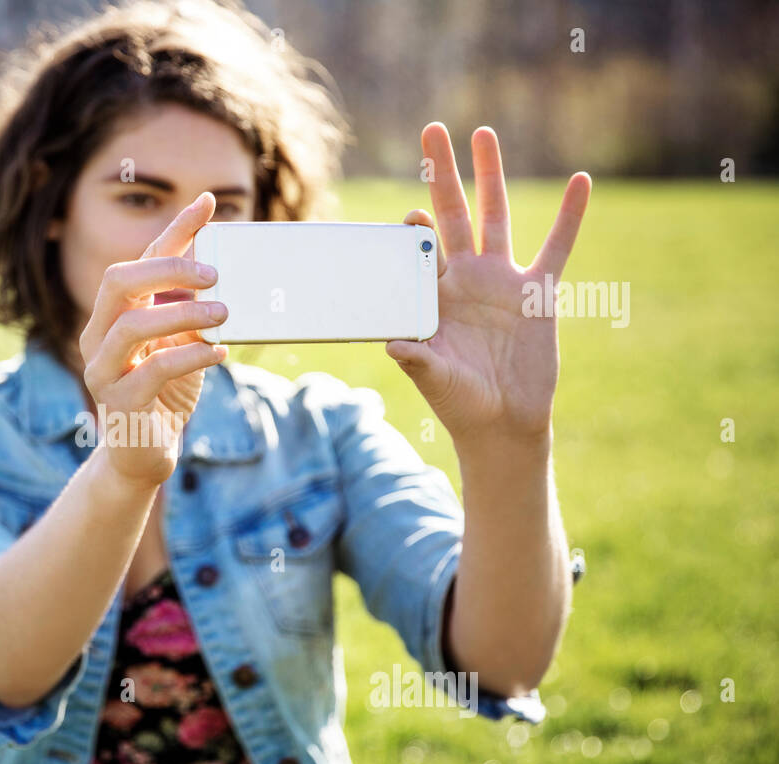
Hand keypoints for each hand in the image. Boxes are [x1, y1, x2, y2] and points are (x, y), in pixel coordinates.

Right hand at [79, 191, 228, 488]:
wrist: (143, 456)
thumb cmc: (164, 393)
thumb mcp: (180, 343)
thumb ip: (190, 310)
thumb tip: (222, 271)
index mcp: (114, 314)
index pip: (140, 259)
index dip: (174, 230)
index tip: (207, 203)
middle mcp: (99, 335)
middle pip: (119, 282)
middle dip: (167, 269)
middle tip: (214, 275)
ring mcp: (103, 370)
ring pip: (132, 325)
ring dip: (183, 315)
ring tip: (223, 316)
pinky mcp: (120, 403)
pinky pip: (152, 371)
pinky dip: (190, 357)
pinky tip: (219, 354)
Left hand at [386, 123, 590, 450]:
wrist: (503, 424)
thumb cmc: (460, 402)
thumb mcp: (435, 379)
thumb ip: (417, 359)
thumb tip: (393, 344)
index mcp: (433, 296)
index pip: (418, 249)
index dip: (413, 230)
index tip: (410, 216)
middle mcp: (464, 279)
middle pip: (451, 214)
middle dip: (442, 173)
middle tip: (431, 129)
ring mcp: (501, 281)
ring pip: (495, 216)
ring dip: (491, 174)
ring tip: (483, 132)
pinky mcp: (538, 293)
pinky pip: (557, 245)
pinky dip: (569, 215)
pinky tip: (580, 181)